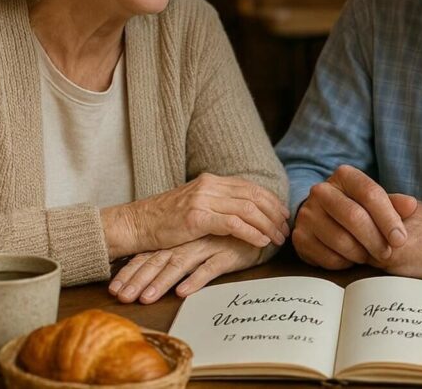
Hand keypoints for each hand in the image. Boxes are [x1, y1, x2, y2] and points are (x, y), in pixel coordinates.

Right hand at [100, 173, 288, 258]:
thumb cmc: (165, 220)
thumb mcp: (194, 205)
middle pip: (253, 195)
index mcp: (211, 181)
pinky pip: (233, 223)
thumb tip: (242, 213)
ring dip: (267, 224)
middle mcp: (209, 185)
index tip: (283, 215)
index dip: (270, 201)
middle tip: (285, 229)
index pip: (250, 187)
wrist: (136, 224)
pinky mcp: (197, 217)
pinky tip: (261, 241)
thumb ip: (217, 204)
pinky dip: (251, 232)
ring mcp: (203, 199)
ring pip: (247, 208)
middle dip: (274, 213)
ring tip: (277, 238)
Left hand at [108, 236, 261, 303]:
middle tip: (123, 298)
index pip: (148, 256)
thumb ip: (175, 256)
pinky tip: (183, 292)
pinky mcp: (225, 254)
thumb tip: (150, 274)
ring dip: (161, 282)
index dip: (131, 272)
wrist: (254, 225)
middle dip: (138, 280)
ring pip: (179, 265)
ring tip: (146, 298)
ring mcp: (206, 247)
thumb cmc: (222, 239)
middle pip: (158, 261)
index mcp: (177, 241)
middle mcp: (188, 243)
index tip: (114, 291)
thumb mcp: (194, 247)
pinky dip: (195, 279)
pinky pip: (209, 268)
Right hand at [292, 165, 416, 269]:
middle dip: (375, 240)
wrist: (323, 216)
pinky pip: (327, 257)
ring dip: (360, 254)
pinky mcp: (299, 237)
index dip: (388, 218)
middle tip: (388, 254)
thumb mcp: (376, 203)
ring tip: (369, 255)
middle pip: (354, 217)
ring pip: (341, 240)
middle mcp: (321, 191)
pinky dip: (344, 263)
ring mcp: (307, 214)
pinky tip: (350, 258)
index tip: (401, 239)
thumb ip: (394, 205)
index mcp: (344, 176)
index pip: (370, 194)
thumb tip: (411, 205)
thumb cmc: (357, 208)